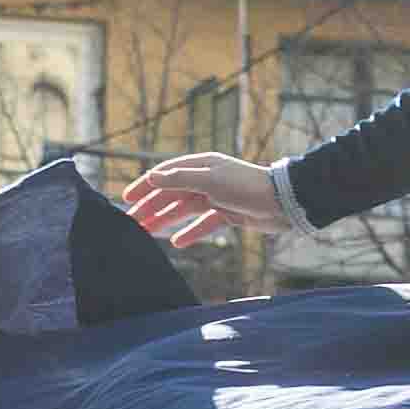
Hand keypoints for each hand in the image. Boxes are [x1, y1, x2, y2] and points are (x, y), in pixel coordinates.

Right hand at [124, 153, 292, 245]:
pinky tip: (178, 243)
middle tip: (132, 223)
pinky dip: (190, 232)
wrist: (283, 203)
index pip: (165, 173)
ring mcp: (217, 196)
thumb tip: (152, 177)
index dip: (145, 185)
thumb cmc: (246, 186)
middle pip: (172, 193)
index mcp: (201, 165)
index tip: (126, 200)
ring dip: (166, 221)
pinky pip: (203, 224)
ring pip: (184, 209)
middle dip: (151, 207)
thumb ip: (180, 179)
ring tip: (147, 234)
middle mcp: (207, 179)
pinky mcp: (228, 214)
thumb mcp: (210, 180)